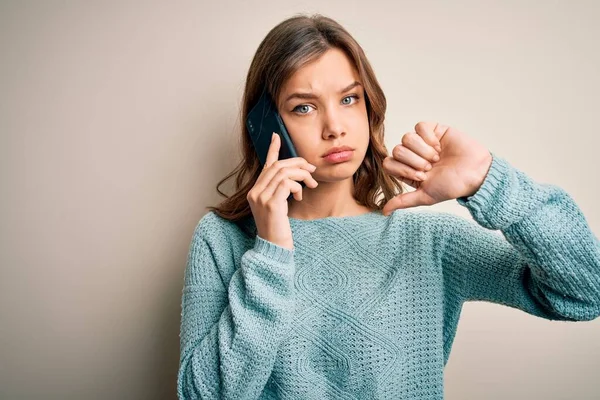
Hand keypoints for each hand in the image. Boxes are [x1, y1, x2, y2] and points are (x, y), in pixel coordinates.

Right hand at [247, 133, 318, 248]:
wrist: (274, 248)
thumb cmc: (279, 229)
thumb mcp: (279, 206)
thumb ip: (282, 190)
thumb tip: (297, 175)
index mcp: (255, 191)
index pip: (265, 166)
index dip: (272, 149)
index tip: (277, 136)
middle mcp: (255, 192)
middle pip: (278, 166)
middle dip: (298, 164)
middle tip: (312, 170)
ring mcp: (260, 197)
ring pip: (283, 172)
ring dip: (301, 175)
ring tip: (310, 185)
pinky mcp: (270, 203)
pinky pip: (287, 184)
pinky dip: (297, 186)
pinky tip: (299, 197)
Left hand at [382, 121, 492, 214]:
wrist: (475, 173)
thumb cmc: (452, 186)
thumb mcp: (425, 196)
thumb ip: (403, 201)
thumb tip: (384, 212)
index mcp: (406, 170)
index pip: (389, 163)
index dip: (403, 169)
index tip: (422, 176)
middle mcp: (411, 155)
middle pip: (397, 150)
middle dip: (415, 161)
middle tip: (431, 167)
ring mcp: (421, 141)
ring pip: (407, 138)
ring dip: (423, 150)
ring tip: (437, 158)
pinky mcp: (433, 130)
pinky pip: (419, 127)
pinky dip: (429, 138)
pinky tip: (439, 146)